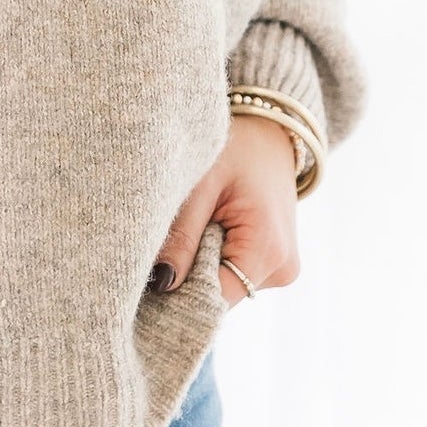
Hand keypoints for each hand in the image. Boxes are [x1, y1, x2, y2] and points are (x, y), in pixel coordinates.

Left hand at [149, 111, 300, 306]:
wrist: (272, 128)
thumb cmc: (237, 147)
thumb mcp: (201, 186)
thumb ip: (181, 238)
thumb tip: (160, 285)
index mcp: (268, 249)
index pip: (215, 298)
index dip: (178, 294)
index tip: (145, 278)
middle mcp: (281, 268)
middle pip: (218, 295)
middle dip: (186, 276)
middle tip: (162, 242)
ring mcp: (280, 268)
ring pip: (223, 284)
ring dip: (198, 265)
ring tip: (192, 224)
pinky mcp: (272, 261)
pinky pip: (232, 272)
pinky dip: (210, 257)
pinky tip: (205, 228)